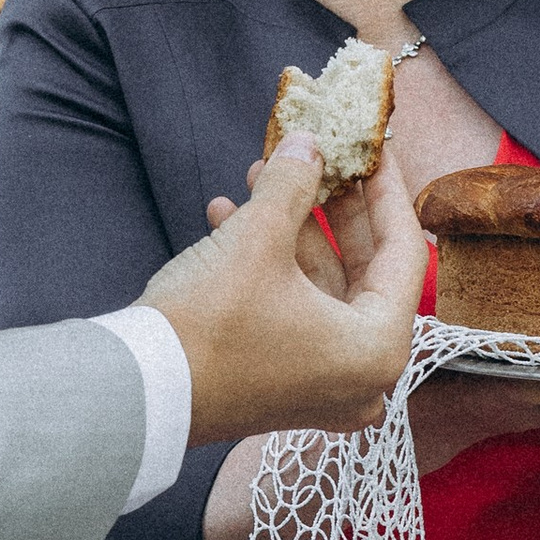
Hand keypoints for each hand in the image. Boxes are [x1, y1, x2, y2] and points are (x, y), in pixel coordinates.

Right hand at [151, 139, 424, 439]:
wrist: (136, 396)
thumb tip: (308, 143)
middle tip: (317, 160)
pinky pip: (294, 312)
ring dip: (288, 228)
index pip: (404, 251)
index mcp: (378, 348)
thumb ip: (294, 183)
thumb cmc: (208, 326)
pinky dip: (269, 266)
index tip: (373, 149)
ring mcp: (322, 387)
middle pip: (363, 270)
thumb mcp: (258, 238)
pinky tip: (226, 216)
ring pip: (321, 287)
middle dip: (329, 207)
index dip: (386, 190)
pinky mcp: (284, 387)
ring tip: (257, 176)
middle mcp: (361, 376)